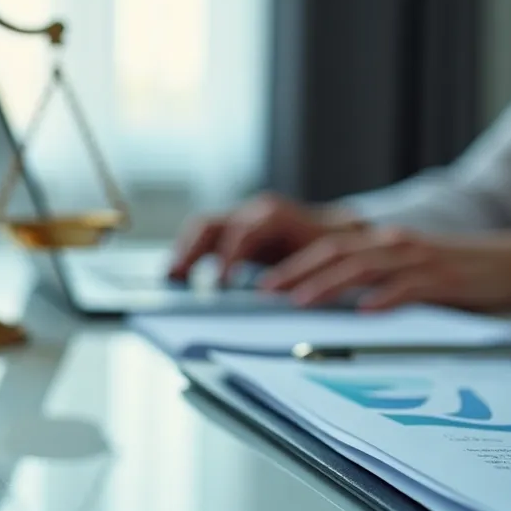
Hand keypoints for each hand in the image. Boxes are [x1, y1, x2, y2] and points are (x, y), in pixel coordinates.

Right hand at [168, 193, 362, 281]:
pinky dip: (190, 254)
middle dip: (191, 251)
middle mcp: (252, 212)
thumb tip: (272, 298)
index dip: (230, 258)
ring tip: (171, 278)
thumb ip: (298, 276)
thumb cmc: (329, 250)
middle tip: (178, 278)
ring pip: (200, 229)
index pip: (243, 233)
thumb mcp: (319, 260)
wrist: (339, 232)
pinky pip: (203, 238)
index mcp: (273, 216)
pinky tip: (181, 275)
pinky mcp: (233, 230)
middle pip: (210, 225)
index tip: (222, 285)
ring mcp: (240, 218)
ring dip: (184, 253)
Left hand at [258, 227, 510, 310]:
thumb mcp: (410, 268)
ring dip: (328, 284)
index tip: (265, 281)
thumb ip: (376, 278)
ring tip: (301, 301)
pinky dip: (385, 298)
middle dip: (296, 272)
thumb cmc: (458, 271)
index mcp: (384, 241)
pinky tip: (366, 310)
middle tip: (266, 291)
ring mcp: (419, 259)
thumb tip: (338, 302)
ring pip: (363, 267)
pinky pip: (409, 287)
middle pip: (336, 253)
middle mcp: (396, 244)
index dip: (294, 263)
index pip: (328, 247)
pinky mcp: (444, 278)